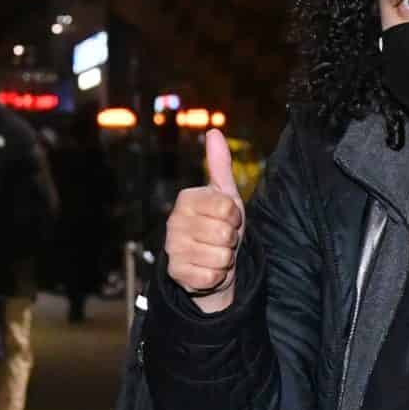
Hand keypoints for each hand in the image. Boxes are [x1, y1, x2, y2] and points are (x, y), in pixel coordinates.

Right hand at [164, 131, 244, 313]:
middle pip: (225, 234)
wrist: (211, 262)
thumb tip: (214, 132)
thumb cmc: (220, 225)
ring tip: (216, 254)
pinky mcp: (176, 273)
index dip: (235, 217)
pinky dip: (217, 276)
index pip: (228, 208)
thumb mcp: (225, 195)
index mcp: (186, 199)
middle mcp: (174, 222)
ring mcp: (173, 249)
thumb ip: (220, 165)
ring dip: (225, 259)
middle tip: (221, 239)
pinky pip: (211, 277)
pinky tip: (208, 269)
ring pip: (220, 257)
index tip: (228, 219)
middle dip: (231, 240)